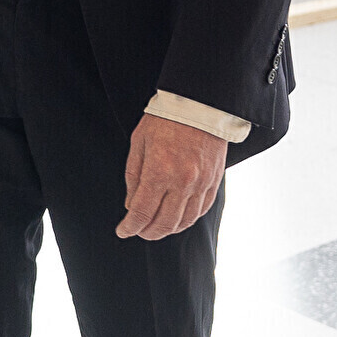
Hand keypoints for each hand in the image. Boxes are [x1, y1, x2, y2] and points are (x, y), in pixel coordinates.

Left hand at [120, 113, 225, 240]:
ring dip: (167, 230)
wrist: (200, 104)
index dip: (130, 227)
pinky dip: (187, 220)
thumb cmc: (165, 119)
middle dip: (147, 232)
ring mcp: (201, 184)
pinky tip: (177, 219)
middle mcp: (182, 182)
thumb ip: (133, 177)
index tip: (123, 231)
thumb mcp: (139, 143)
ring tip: (156, 228)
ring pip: (184, 221)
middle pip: (163, 223)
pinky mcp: (214, 181)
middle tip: (138, 231)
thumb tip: (131, 206)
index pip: (142, 213)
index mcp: (159, 172)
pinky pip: (201, 210)